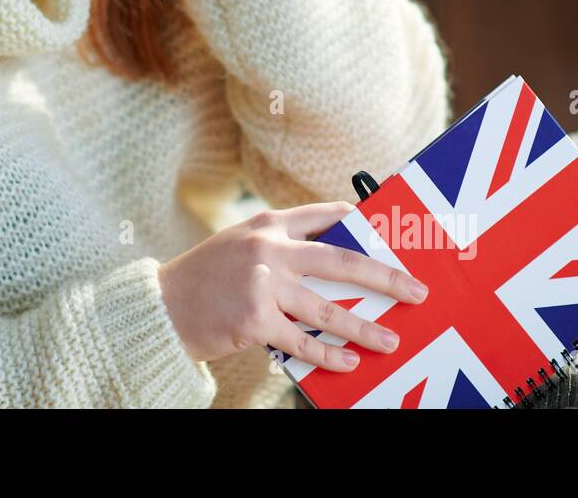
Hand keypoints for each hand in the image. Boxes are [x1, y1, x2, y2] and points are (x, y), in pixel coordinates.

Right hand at [157, 201, 429, 370]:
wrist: (161, 305)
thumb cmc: (206, 277)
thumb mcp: (240, 244)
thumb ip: (281, 246)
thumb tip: (334, 262)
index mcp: (268, 223)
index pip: (328, 215)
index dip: (364, 223)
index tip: (393, 236)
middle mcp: (269, 248)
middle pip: (342, 259)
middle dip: (385, 277)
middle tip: (415, 291)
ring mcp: (262, 284)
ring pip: (328, 308)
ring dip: (364, 327)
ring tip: (390, 340)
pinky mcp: (255, 320)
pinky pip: (303, 341)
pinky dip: (329, 355)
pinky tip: (349, 362)